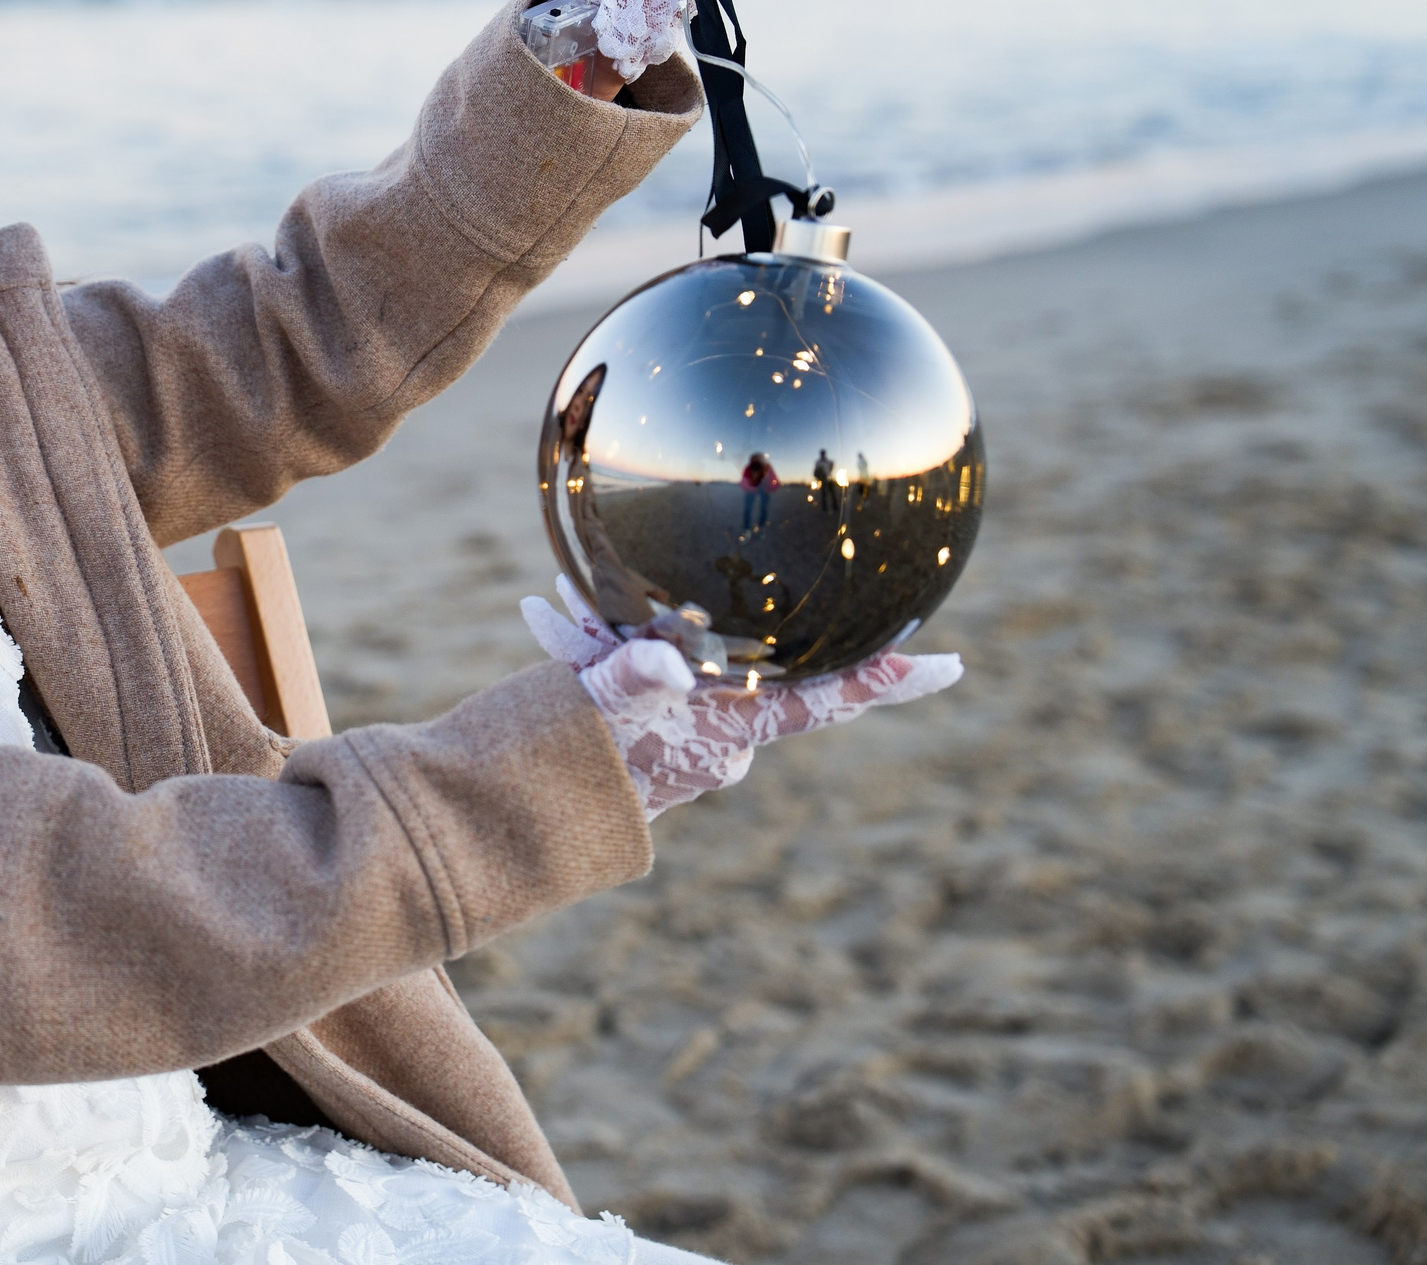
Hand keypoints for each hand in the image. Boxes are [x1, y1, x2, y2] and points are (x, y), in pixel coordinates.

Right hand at [523, 575, 960, 818]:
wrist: (488, 837)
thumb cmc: (540, 772)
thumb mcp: (580, 709)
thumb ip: (626, 676)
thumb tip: (666, 659)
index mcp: (725, 734)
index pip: (824, 700)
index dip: (889, 679)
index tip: (950, 664)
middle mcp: (718, 748)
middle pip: (734, 668)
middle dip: (672, 624)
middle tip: (587, 601)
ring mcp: (682, 754)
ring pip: (676, 672)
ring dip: (618, 637)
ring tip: (553, 611)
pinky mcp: (644, 755)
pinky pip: (640, 689)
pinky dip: (599, 657)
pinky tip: (547, 625)